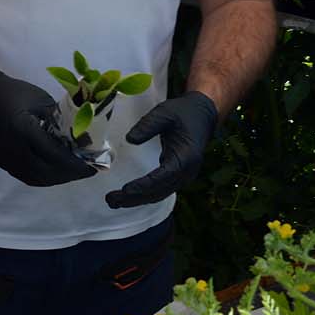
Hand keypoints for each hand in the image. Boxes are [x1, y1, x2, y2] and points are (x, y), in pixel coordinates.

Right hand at [0, 65, 96, 186]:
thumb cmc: (12, 93)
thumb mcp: (41, 100)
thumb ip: (59, 120)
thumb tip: (80, 134)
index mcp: (24, 130)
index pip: (54, 155)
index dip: (75, 163)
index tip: (93, 165)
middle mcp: (15, 150)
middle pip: (47, 172)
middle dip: (70, 173)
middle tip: (88, 169)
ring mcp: (7, 159)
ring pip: (38, 178)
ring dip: (59, 177)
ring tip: (75, 171)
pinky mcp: (4, 163)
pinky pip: (28, 177)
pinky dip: (46, 177)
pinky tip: (57, 170)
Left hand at [105, 92, 219, 208]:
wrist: (203, 116)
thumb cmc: (184, 113)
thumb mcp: (165, 113)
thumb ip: (148, 125)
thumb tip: (130, 140)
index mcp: (185, 158)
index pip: (162, 177)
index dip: (143, 185)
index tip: (125, 189)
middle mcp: (186, 172)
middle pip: (158, 191)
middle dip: (134, 198)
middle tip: (111, 199)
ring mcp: (183, 177)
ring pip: (158, 194)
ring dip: (136, 200)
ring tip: (113, 201)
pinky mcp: (177, 176)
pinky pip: (160, 190)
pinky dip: (144, 195)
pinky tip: (128, 196)